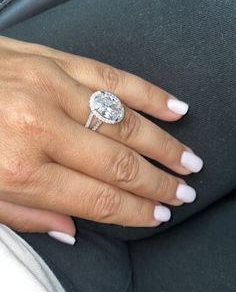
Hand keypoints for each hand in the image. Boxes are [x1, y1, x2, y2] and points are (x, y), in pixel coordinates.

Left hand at [0, 36, 202, 243]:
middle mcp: (42, 127)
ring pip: (125, 123)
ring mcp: (52, 88)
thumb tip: (73, 231)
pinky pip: (113, 78)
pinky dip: (148, 95)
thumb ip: (29, 215)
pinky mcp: (54, 61)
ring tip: (187, 161)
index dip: (135, 212)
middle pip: (119, 163)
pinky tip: (173, 109)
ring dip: (162, 146)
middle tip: (183, 192)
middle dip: (158, 183)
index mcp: (21, 168)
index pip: (98, 199)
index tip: (158, 215)